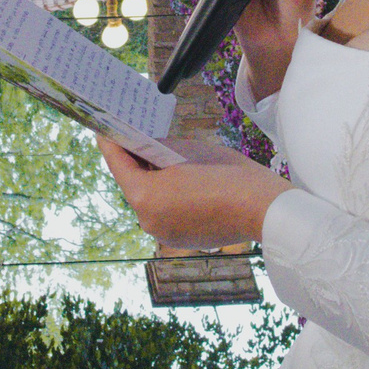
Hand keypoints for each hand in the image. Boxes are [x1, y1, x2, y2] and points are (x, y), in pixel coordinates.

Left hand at [98, 135, 288, 251]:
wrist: (263, 208)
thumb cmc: (229, 175)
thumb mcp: (189, 151)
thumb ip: (161, 148)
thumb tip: (148, 147)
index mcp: (145, 196)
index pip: (118, 163)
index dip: (111, 142)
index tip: (104, 128)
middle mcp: (147, 219)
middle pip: (132, 183)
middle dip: (133, 161)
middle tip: (131, 137)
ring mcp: (163, 233)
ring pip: (148, 199)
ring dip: (150, 179)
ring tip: (155, 157)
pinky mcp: (179, 239)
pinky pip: (164, 212)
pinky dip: (166, 196)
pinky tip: (175, 181)